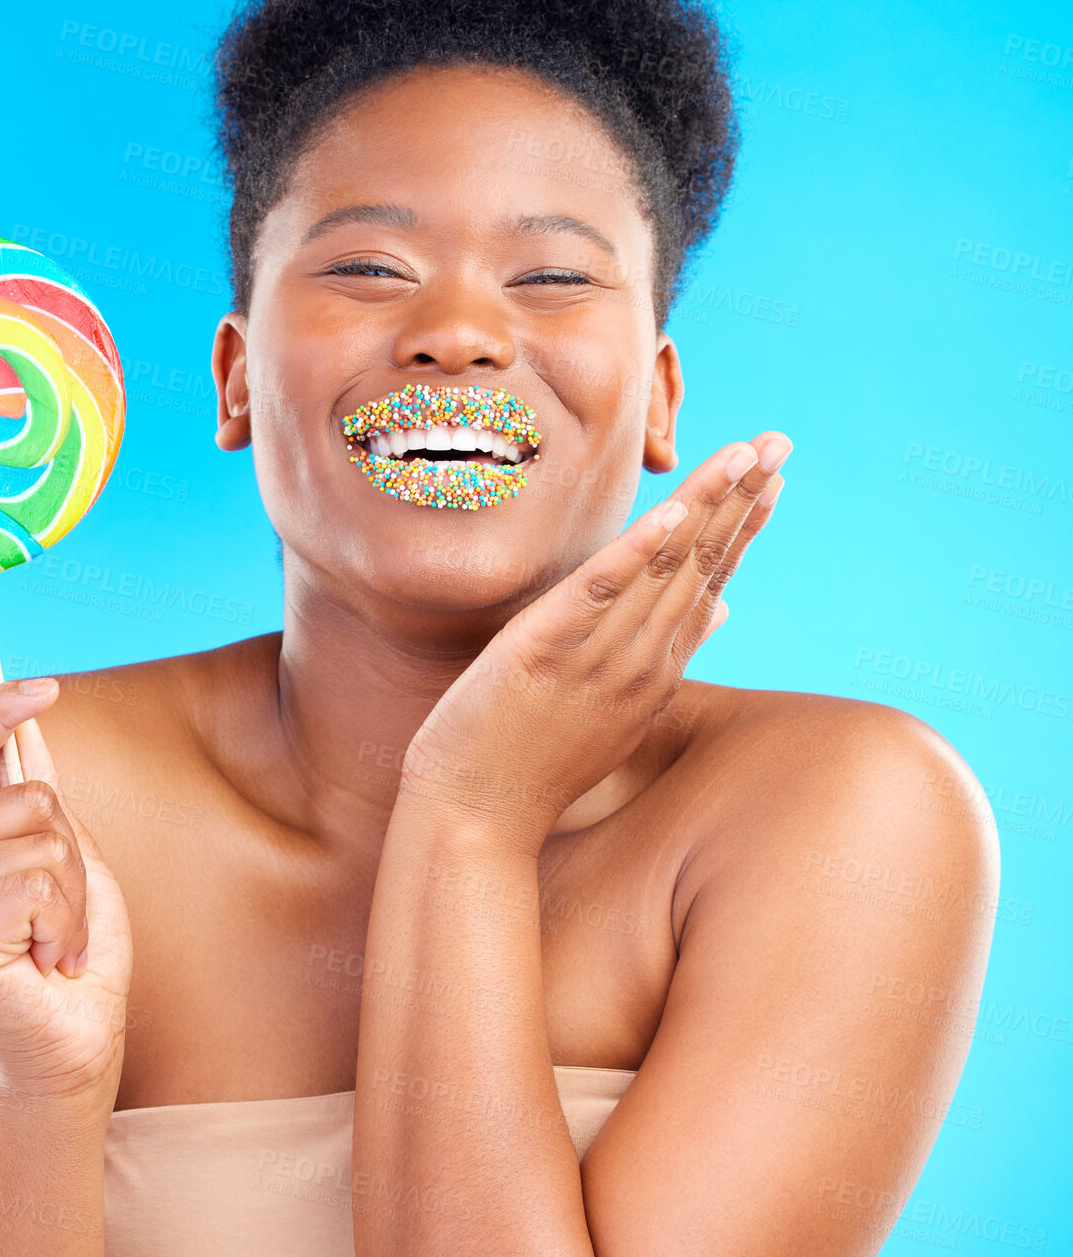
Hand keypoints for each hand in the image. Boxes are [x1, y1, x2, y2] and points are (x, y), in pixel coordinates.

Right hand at [0, 679, 133, 1102]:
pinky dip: (65, 926)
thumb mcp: (69, 858)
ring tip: (53, 941)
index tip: (45, 687)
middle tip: (61, 914)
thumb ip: (40, 798)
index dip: (0, 707)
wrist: (76, 1036)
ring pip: (43, 841)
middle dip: (73, 855)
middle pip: (32, 796)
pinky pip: (39, 886)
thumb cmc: (73, 950)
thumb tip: (29, 725)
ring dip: (73, 898)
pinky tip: (45, 961)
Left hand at [400, 433, 790, 855]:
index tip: (773, 474)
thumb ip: (669, 652)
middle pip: (700, 565)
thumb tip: (724, 607)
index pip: (711, 580)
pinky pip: (598, 595)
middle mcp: (640, 661)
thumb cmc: (539, 759)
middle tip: (779, 440)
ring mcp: (598, 659)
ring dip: (706, 507)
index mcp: (655, 668)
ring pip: (663, 570)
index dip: (743, 523)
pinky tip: (669, 512)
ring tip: (743, 454)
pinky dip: (635, 552)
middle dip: (741, 498)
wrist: (477, 816)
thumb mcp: (618, 706)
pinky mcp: (545, 654)